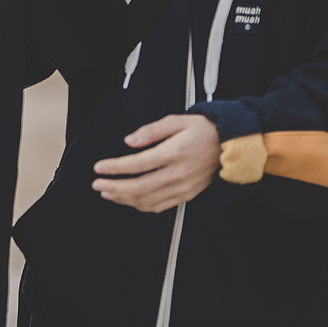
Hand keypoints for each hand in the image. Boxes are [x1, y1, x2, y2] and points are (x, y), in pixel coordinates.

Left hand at [92, 113, 219, 211]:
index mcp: (174, 153)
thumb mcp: (177, 121)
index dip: (116, 167)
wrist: (231, 147)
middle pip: (141, 187)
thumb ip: (151, 130)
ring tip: (107, 193)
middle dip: (115, 187)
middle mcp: (179, 174)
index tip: (99, 167)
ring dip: (124, 199)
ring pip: (149, 200)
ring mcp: (183, 187)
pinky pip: (161, 205)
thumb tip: (130, 140)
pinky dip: (141, 205)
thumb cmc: (203, 131)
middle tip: (97, 184)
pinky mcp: (187, 195)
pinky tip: (128, 200)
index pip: (139, 164)